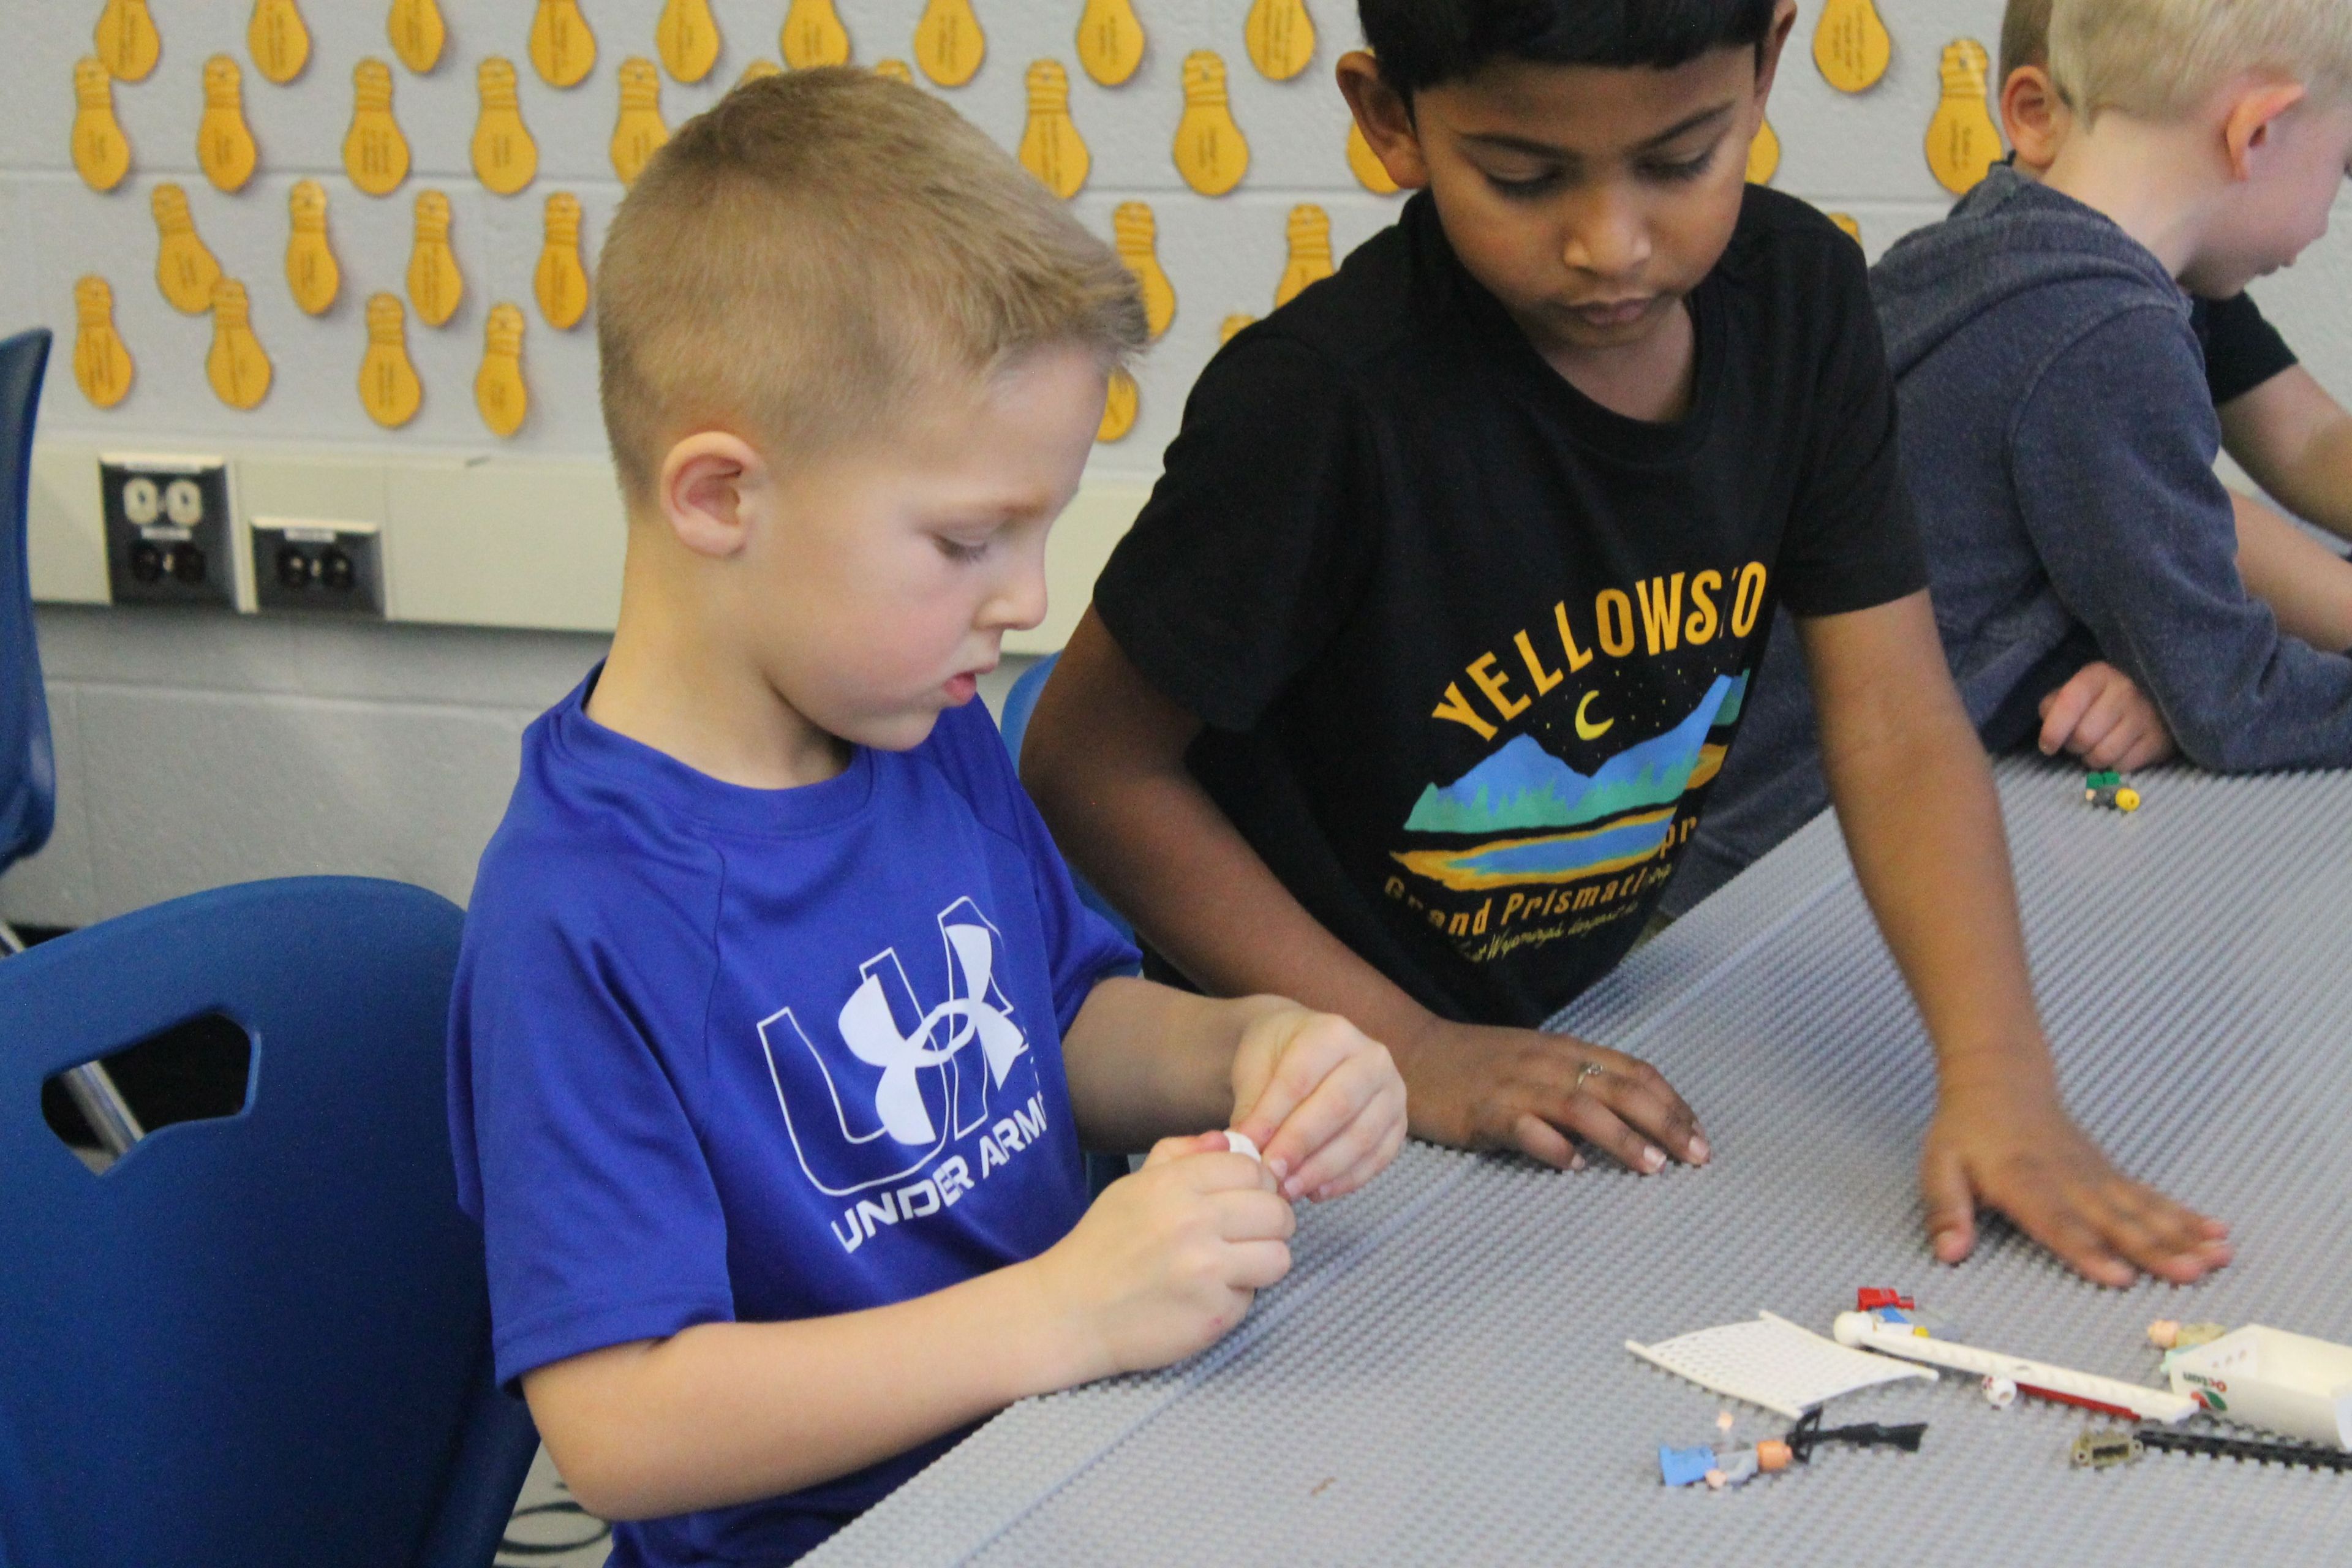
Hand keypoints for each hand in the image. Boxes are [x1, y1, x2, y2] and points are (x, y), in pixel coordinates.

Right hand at [1028, 1134, 1294, 1380]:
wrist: (1069, 1312)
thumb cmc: (1102, 1247)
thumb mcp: (1132, 1187)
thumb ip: (1180, 1154)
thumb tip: (1228, 1140)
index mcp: (1174, 1184)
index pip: (1252, 1169)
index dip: (1256, 1185)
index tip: (1245, 1201)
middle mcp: (1195, 1221)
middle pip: (1277, 1211)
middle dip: (1269, 1224)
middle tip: (1246, 1237)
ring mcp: (1207, 1270)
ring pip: (1279, 1256)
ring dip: (1261, 1263)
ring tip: (1232, 1267)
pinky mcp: (1214, 1313)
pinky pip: (1253, 1298)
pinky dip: (1235, 1298)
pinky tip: (1204, 1297)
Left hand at [1228, 1004, 1407, 1201]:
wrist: (1306, 1051)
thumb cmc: (1278, 1059)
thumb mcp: (1255, 1070)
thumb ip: (1253, 1109)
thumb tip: (1243, 1151)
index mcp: (1332, 1032)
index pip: (1300, 1079)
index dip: (1272, 1118)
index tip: (1246, 1148)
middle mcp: (1372, 1058)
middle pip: (1337, 1107)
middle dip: (1300, 1146)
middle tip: (1269, 1174)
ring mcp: (1392, 1092)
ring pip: (1361, 1137)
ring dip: (1322, 1170)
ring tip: (1288, 1189)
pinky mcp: (1398, 1124)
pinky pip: (1377, 1158)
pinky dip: (1345, 1181)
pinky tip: (1315, 1192)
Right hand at [1396, 1019, 1707, 1174]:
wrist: (1410, 1055)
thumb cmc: (1477, 1065)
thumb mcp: (1536, 1061)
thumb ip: (1579, 1082)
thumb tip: (1633, 1116)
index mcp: (1565, 1050)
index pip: (1634, 1072)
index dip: (1673, 1103)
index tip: (1700, 1137)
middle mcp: (1547, 1064)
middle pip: (1619, 1089)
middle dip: (1665, 1122)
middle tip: (1696, 1157)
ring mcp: (1515, 1086)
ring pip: (1581, 1107)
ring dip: (1622, 1137)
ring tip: (1653, 1166)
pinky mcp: (1484, 1111)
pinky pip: (1524, 1128)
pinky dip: (1552, 1146)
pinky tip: (1573, 1167)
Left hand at [1921, 1079, 2231, 1286]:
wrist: (1999, 1080)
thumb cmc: (1967, 1131)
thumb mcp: (1939, 1167)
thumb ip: (1946, 1211)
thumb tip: (1948, 1252)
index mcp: (2023, 1182)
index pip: (2059, 1223)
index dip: (2088, 1252)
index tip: (2119, 1276)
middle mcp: (2068, 1180)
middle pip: (2116, 1220)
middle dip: (2157, 1249)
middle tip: (2193, 1272)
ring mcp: (2095, 1176)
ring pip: (2144, 1209)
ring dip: (2184, 1234)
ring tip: (2219, 1256)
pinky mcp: (2111, 1173)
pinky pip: (2151, 1196)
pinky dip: (2185, 1214)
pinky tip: (2216, 1231)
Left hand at [2037, 662, 2176, 770]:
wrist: (2157, 699)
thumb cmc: (2105, 697)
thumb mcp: (2079, 690)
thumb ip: (2056, 703)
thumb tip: (2048, 721)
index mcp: (2099, 675)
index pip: (2069, 702)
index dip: (2053, 730)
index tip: (2047, 746)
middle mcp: (2125, 691)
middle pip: (2084, 736)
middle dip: (2074, 746)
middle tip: (2079, 742)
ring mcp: (2146, 715)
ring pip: (2103, 755)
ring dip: (2092, 758)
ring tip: (2097, 747)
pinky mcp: (2159, 739)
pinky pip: (2123, 766)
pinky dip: (2114, 765)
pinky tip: (2118, 752)